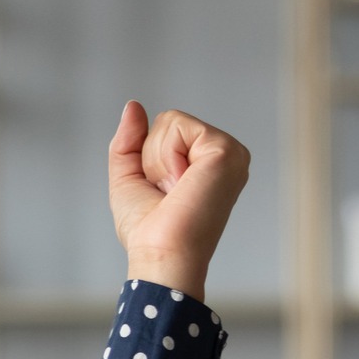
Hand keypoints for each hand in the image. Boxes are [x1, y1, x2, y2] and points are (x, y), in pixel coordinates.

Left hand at [107, 101, 249, 302]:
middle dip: (150, 157)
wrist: (161, 253)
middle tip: (168, 192)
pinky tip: (181, 183)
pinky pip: (177, 126)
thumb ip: (129, 140)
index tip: (162, 192)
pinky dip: (165, 156)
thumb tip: (133, 105)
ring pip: (170, 122)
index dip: (147, 160)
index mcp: (207, 161)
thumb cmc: (148, 228)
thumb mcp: (129, 177)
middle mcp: (224, 154)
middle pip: (167, 122)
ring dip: (157, 159)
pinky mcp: (226, 150)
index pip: (164, 130)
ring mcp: (230, 151)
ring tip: (175, 189)